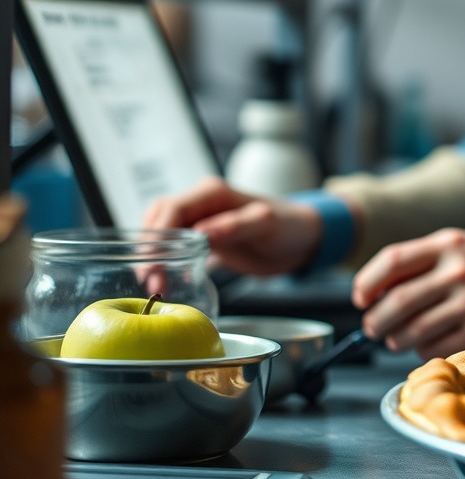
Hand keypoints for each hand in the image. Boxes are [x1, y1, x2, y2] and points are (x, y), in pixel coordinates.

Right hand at [143, 177, 322, 275]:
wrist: (301, 239)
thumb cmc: (288, 226)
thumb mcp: (266, 224)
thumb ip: (236, 226)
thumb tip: (201, 233)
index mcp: (212, 192)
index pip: (171, 209)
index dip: (157, 236)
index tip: (153, 264)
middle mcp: (200, 203)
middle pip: (158, 222)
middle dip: (149, 251)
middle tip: (151, 282)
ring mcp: (198, 221)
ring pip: (160, 235)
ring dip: (152, 259)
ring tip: (154, 285)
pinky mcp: (200, 240)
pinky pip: (171, 248)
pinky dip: (163, 263)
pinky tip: (165, 282)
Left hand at [351, 228, 464, 358]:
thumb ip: (425, 261)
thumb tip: (377, 290)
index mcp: (451, 242)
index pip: (392, 260)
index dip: (367, 281)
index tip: (360, 296)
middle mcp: (459, 271)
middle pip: (396, 301)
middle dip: (375, 320)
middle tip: (373, 327)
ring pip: (411, 331)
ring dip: (396, 339)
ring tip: (399, 337)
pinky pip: (434, 349)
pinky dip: (422, 351)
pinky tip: (428, 343)